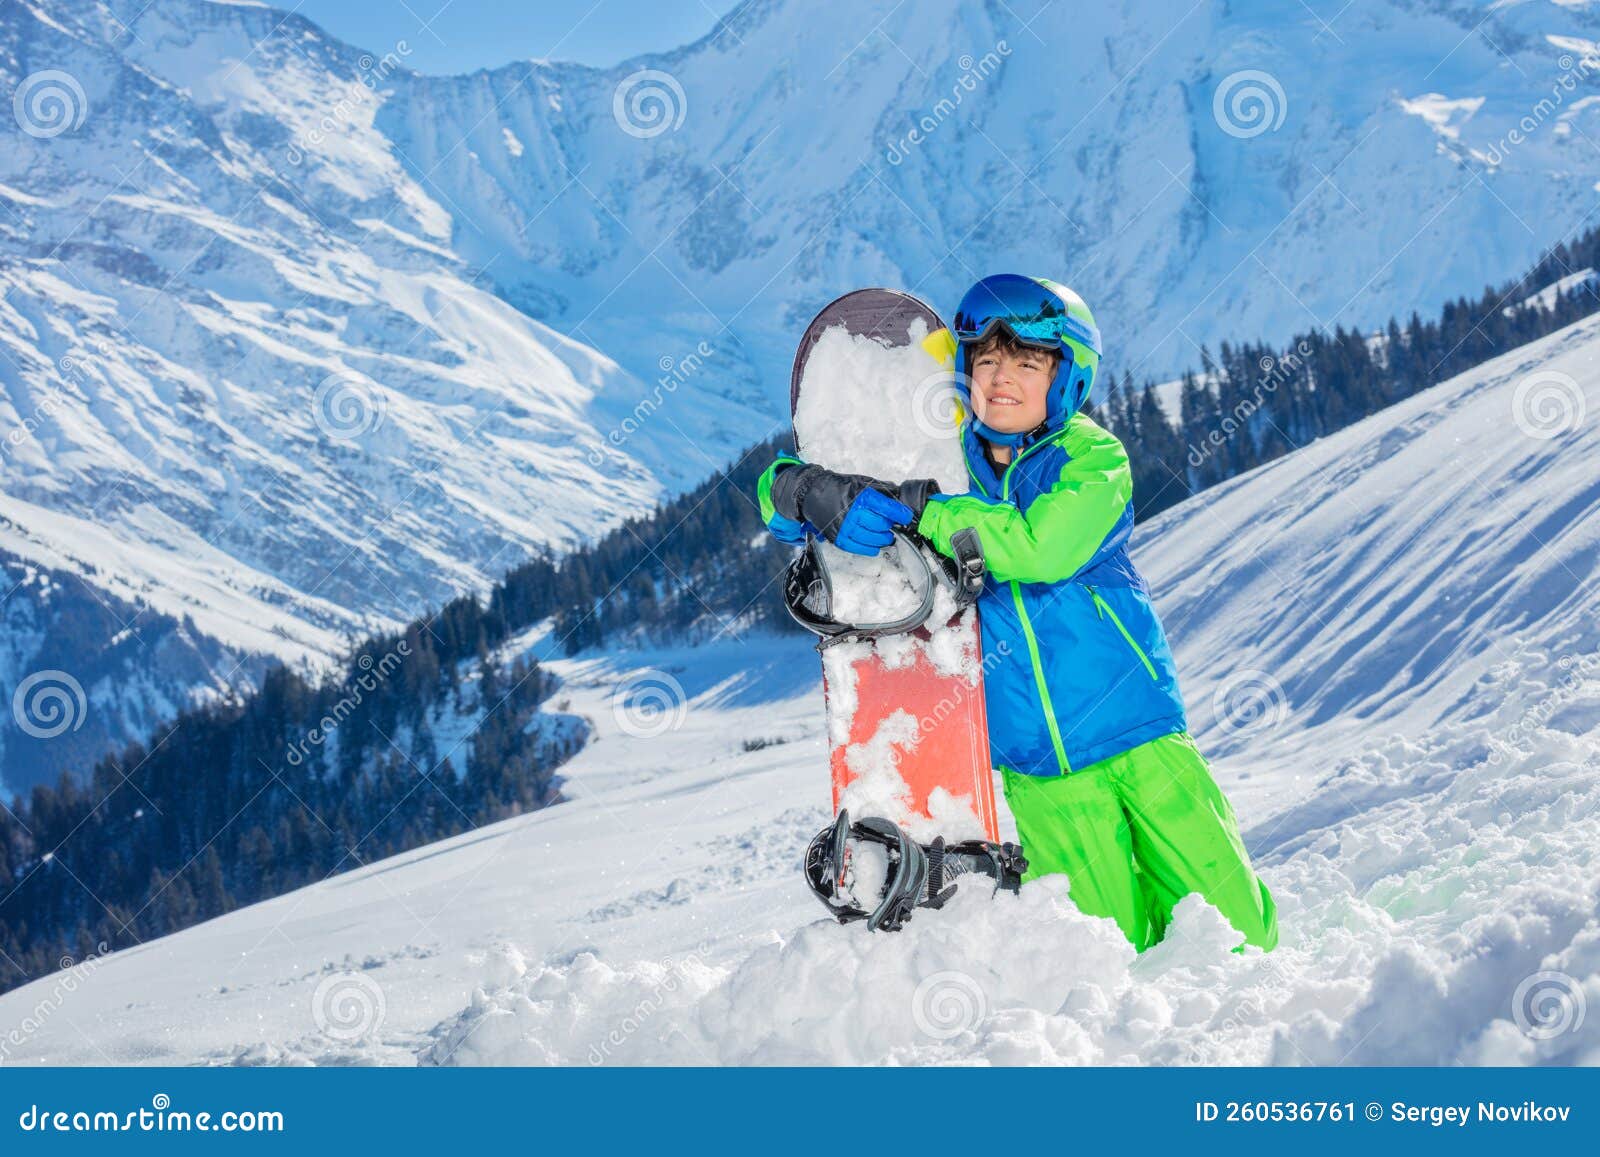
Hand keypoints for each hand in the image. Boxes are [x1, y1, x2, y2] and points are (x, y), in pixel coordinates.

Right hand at [772, 465, 914, 555]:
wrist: (812, 495)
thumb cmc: (839, 488)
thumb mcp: (861, 482)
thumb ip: (879, 491)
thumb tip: (898, 497)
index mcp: (861, 496)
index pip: (887, 508)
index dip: (900, 514)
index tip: (906, 517)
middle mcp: (853, 513)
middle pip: (881, 525)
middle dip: (890, 526)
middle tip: (891, 524)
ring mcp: (845, 527)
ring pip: (872, 539)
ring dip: (883, 539)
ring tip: (886, 537)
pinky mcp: (839, 538)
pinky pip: (859, 548)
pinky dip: (870, 548)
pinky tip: (875, 546)